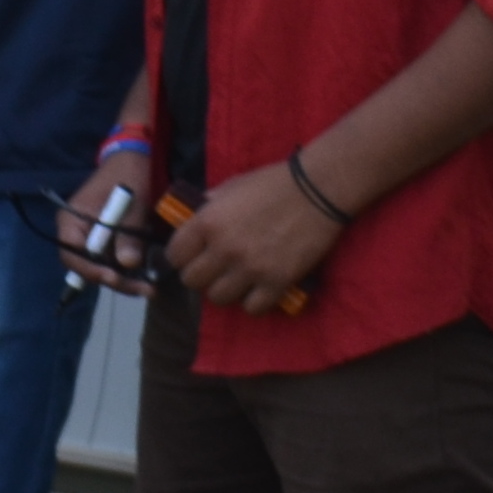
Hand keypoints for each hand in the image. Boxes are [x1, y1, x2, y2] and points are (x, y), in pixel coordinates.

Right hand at [54, 168, 157, 298]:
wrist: (133, 160)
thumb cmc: (127, 177)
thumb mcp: (132, 205)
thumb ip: (128, 234)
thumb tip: (128, 264)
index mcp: (71, 221)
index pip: (71, 254)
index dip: (91, 270)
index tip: (115, 278)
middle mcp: (75, 232)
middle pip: (86, 266)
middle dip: (114, 280)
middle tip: (143, 290)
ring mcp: (90, 236)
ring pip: (100, 266)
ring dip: (123, 278)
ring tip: (148, 287)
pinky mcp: (105, 238)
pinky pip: (110, 259)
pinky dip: (126, 269)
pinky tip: (145, 275)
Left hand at [168, 162, 342, 315]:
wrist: (317, 190)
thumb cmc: (272, 183)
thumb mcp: (230, 187)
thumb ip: (209, 207)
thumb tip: (193, 221)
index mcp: (207, 222)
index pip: (174, 255)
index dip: (181, 257)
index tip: (191, 256)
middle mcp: (224, 249)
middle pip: (192, 281)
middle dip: (200, 275)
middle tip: (214, 268)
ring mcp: (250, 268)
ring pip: (218, 298)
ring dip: (224, 290)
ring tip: (235, 280)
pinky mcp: (277, 282)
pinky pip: (253, 308)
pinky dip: (253, 301)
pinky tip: (258, 289)